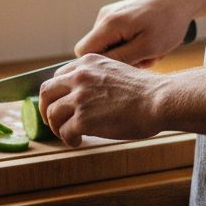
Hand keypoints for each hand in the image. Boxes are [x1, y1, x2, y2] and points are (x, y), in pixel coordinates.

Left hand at [39, 54, 164, 147]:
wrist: (159, 100)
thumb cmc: (146, 90)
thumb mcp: (117, 70)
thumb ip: (97, 77)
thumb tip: (85, 95)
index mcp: (88, 63)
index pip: (58, 76)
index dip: (56, 93)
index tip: (60, 103)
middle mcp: (80, 77)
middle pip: (46, 93)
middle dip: (46, 109)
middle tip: (53, 121)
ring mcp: (80, 98)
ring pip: (52, 114)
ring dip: (57, 127)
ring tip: (68, 134)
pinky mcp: (83, 119)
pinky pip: (65, 132)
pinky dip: (68, 139)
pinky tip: (78, 142)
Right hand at [76, 0, 199, 67]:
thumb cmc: (168, 23)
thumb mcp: (147, 47)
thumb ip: (120, 59)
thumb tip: (97, 68)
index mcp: (108, 23)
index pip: (83, 52)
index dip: (99, 65)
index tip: (124, 66)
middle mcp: (104, 16)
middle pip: (98, 50)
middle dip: (120, 60)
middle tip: (145, 58)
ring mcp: (111, 14)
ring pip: (110, 45)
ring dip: (130, 53)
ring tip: (152, 50)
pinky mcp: (120, 15)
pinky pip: (118, 37)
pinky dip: (134, 44)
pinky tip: (151, 42)